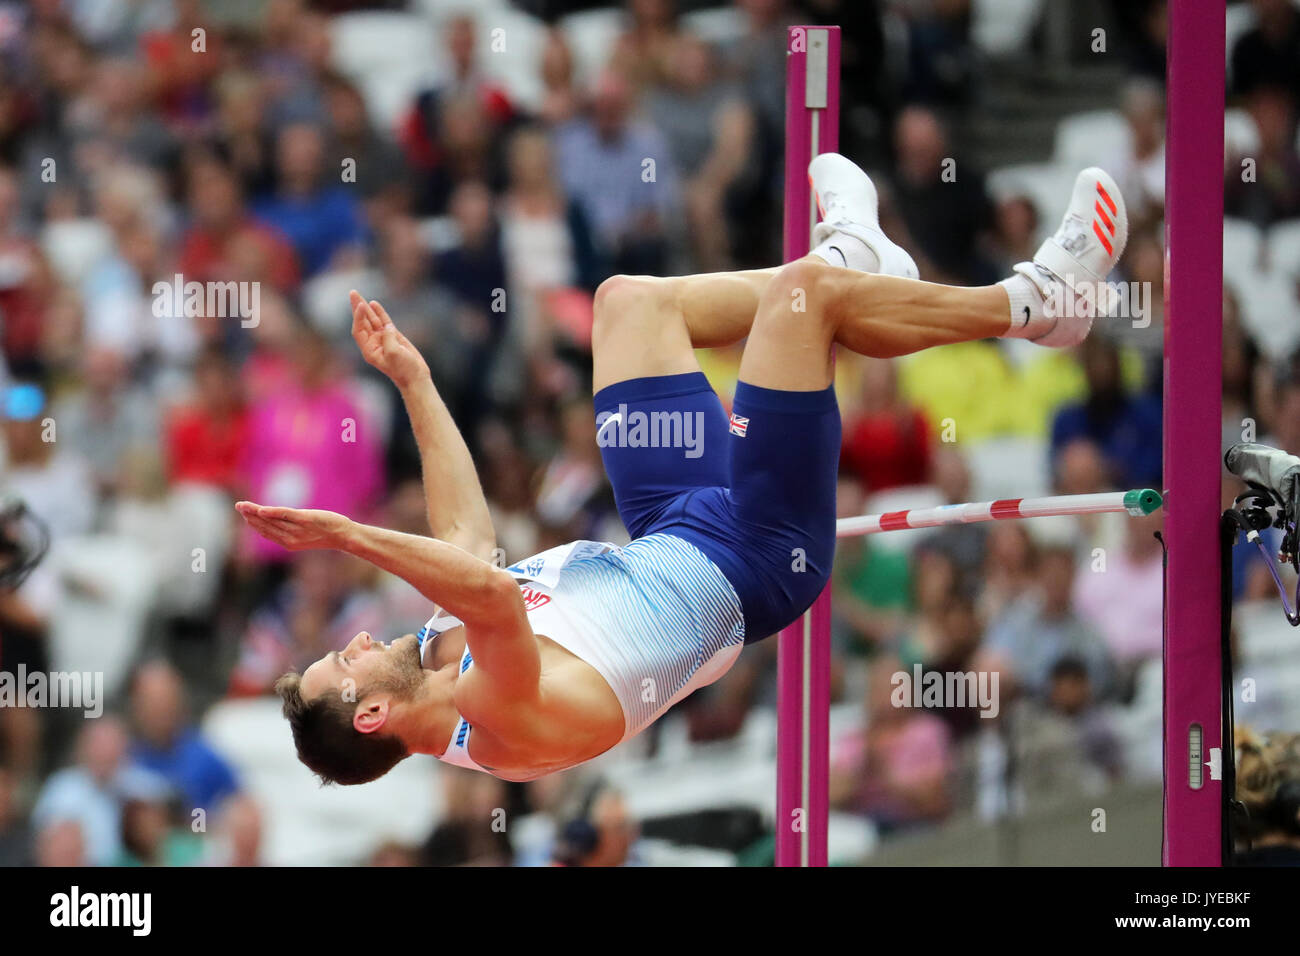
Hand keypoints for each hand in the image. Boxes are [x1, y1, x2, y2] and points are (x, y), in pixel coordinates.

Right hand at [235, 502, 350, 551]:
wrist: (345, 536)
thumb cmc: (326, 532)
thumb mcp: (306, 532)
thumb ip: (292, 528)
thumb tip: (281, 521)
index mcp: (289, 543)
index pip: (266, 532)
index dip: (254, 523)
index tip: (244, 514)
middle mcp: (291, 538)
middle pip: (266, 526)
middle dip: (250, 516)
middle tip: (238, 506)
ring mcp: (298, 530)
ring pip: (272, 521)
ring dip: (256, 513)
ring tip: (243, 505)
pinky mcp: (306, 520)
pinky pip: (286, 516)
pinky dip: (273, 513)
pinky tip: (262, 509)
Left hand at [350, 290, 430, 389]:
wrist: (415, 377)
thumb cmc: (403, 369)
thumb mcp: (394, 354)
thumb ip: (388, 338)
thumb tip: (387, 326)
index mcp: (369, 350)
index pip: (359, 330)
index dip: (358, 317)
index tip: (362, 305)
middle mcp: (373, 343)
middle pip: (362, 322)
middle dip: (357, 307)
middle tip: (353, 292)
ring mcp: (383, 339)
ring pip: (373, 320)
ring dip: (366, 307)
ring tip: (358, 295)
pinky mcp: (393, 337)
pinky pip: (384, 321)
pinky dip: (379, 312)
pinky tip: (374, 304)